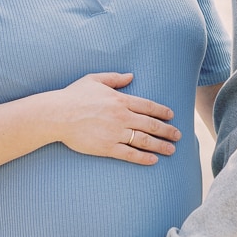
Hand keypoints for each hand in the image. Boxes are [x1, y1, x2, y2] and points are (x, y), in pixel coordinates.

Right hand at [50, 73, 180, 164]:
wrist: (57, 115)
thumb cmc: (73, 96)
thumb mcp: (94, 79)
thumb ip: (115, 78)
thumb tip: (131, 76)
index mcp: (120, 100)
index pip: (148, 106)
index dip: (162, 111)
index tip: (171, 116)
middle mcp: (122, 117)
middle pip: (151, 124)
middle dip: (167, 130)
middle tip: (179, 135)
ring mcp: (115, 133)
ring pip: (144, 140)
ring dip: (161, 145)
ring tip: (172, 150)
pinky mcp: (107, 147)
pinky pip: (129, 154)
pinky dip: (143, 157)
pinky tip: (153, 160)